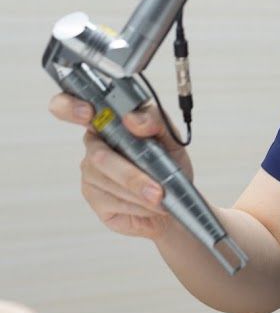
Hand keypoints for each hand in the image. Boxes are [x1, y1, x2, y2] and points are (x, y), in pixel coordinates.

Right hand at [49, 93, 193, 241]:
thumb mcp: (171, 137)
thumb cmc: (169, 164)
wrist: (176, 200)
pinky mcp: (94, 198)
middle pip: (99, 156)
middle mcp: (95, 145)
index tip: (87, 112)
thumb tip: (133, 119)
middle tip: (157, 190)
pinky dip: (137, 205)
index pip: (73, 106)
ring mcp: (91, 173)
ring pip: (108, 181)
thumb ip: (155, 121)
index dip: (71, 106)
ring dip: (140, 193)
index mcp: (108, 121)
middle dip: (132, 176)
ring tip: (161, 199)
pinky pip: (112, 202)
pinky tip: (149, 206)